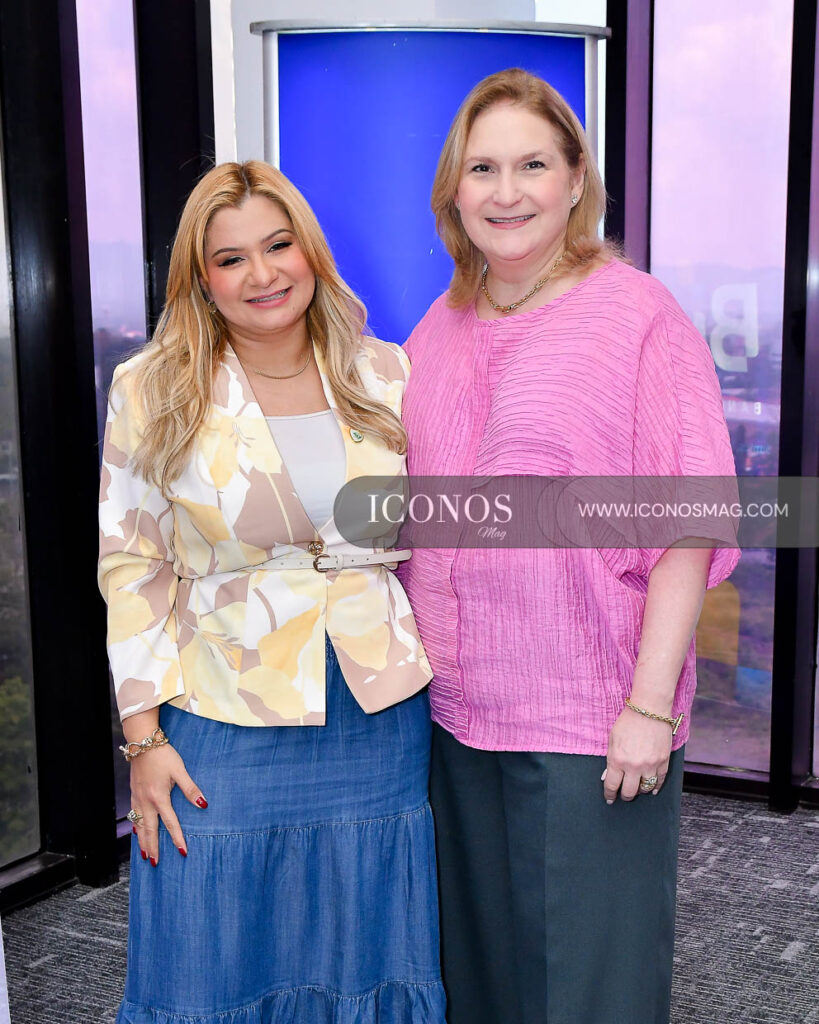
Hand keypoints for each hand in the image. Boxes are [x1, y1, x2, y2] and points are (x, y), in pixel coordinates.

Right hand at [130, 744, 206, 864]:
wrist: (141, 743)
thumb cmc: (163, 755)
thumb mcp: (180, 770)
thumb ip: (190, 789)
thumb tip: (203, 805)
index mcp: (159, 797)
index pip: (170, 823)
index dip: (177, 838)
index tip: (182, 852)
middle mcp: (146, 801)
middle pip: (150, 830)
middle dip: (153, 847)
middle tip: (155, 863)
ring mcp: (138, 798)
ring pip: (139, 825)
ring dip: (142, 841)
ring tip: (144, 854)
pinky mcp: (134, 792)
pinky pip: (133, 815)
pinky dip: (136, 827)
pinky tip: (137, 831)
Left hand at [602, 708, 671, 803]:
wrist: (649, 710)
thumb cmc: (628, 722)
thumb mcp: (612, 739)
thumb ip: (610, 759)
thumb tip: (608, 777)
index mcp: (617, 760)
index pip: (611, 785)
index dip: (609, 794)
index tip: (609, 798)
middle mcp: (633, 766)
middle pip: (629, 792)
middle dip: (625, 796)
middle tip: (623, 795)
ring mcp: (650, 765)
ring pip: (645, 789)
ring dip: (640, 791)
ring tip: (637, 788)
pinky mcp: (663, 761)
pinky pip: (660, 781)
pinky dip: (656, 786)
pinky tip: (652, 788)